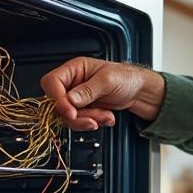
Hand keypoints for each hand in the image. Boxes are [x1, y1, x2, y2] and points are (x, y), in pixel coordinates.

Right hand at [39, 57, 165, 130]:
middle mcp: (72, 83)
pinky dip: (92, 123)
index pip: (52, 82)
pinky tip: (106, 117)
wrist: (140, 92)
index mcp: (74, 69)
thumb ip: (87, 90)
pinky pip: (79, 122)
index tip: (70, 111)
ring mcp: (76, 98)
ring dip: (88, 120)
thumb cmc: (127, 78)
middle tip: (93, 119)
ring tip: (105, 116)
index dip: (57, 99)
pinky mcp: (83, 110)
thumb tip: (69, 99)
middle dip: (77, 115)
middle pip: (58, 104)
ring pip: (68, 116)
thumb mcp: (108, 81)